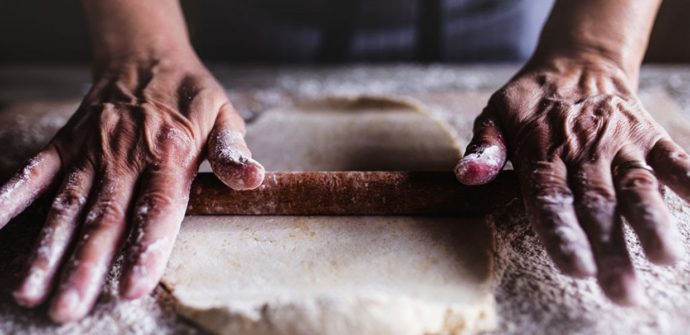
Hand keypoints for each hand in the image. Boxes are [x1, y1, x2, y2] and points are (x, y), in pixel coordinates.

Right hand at [0, 51, 264, 321]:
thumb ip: (233, 154)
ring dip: (48, 249)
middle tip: (69, 309)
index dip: (147, 249)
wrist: (148, 55)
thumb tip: (256, 181)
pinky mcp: (68, 142)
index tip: (132, 287)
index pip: (158, 208)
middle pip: (106, 218)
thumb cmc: (192, 96)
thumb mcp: (225, 118)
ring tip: (31, 290)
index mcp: (171, 152)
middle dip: (86, 266)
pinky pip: (36, 171)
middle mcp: (127, 154)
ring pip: (67, 205)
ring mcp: (92, 149)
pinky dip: (11, 195)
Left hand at [456, 56, 686, 303]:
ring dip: (652, 222)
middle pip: (597, 205)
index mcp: (541, 151)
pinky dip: (688, 177)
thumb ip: (485, 147)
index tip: (577, 269)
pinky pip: (673, 156)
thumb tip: (467, 177)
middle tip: (622, 291)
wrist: (577, 62)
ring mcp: (619, 142)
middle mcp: (583, 150)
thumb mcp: (495, 114)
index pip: (551, 198)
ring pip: (637, 186)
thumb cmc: (529, 102)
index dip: (563, 234)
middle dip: (611, 250)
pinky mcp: (648, 134)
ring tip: (665, 257)